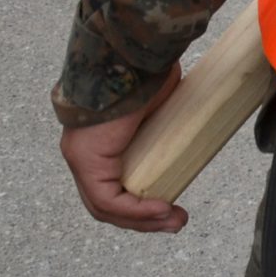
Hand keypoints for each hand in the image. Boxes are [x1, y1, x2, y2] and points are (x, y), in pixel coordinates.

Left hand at [59, 69, 189, 232]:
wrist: (132, 54)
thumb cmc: (148, 69)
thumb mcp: (158, 103)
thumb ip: (164, 118)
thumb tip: (195, 114)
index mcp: (97, 141)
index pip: (110, 186)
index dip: (138, 205)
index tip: (170, 207)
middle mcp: (83, 152)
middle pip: (107, 202)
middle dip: (143, 220)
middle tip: (176, 223)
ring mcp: (80, 157)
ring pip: (105, 206)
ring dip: (142, 221)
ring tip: (174, 222)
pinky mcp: (87, 160)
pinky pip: (107, 199)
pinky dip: (135, 211)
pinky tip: (161, 211)